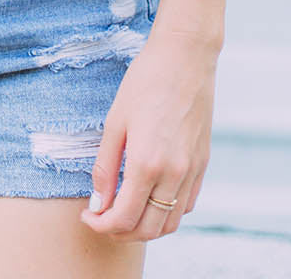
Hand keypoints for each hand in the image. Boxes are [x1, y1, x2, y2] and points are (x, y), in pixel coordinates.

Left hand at [79, 27, 217, 241]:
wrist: (185, 57)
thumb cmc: (145, 82)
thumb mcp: (115, 121)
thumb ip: (105, 166)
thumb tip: (98, 203)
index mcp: (147, 164)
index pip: (124, 218)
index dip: (101, 225)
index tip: (88, 216)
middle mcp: (174, 174)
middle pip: (147, 229)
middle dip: (120, 232)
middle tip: (102, 218)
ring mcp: (192, 171)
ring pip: (170, 223)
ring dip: (145, 228)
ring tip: (124, 212)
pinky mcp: (202, 163)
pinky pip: (186, 205)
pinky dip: (167, 213)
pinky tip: (150, 198)